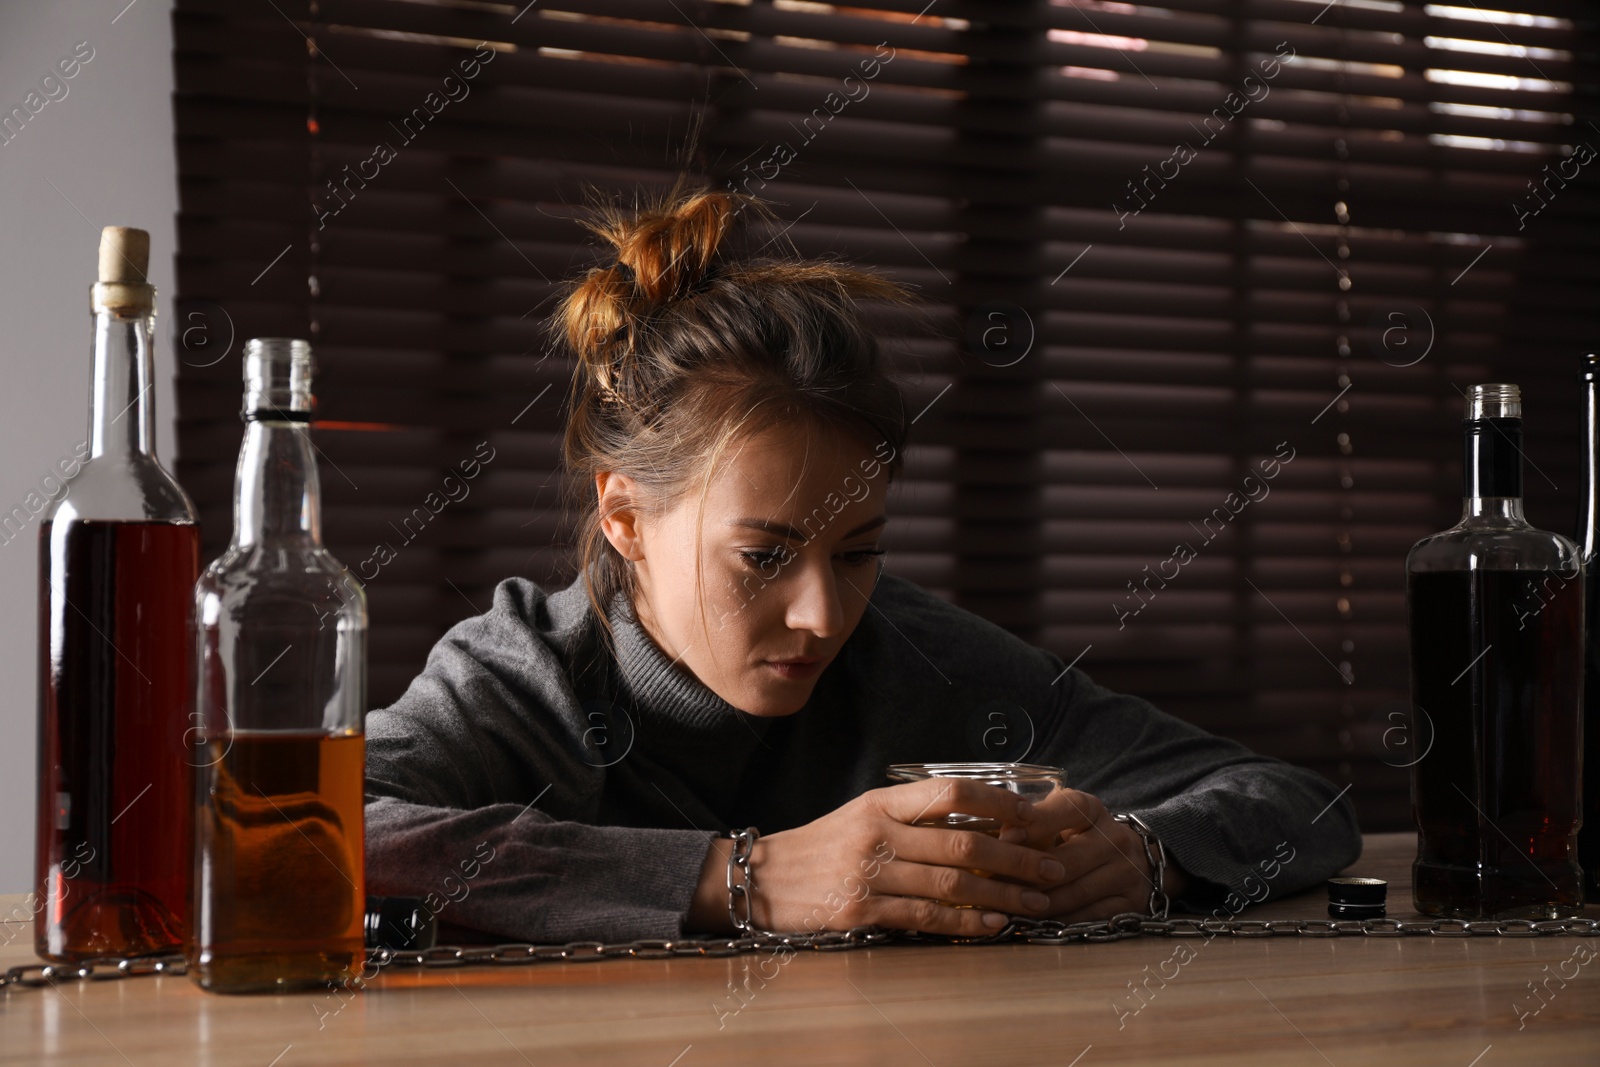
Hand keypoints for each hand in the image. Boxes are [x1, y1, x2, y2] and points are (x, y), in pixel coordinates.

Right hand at [688, 778, 1069, 937]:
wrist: (763, 880)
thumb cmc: (821, 847)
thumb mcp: (863, 815)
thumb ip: (912, 816)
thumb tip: (978, 819)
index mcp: (881, 803)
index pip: (951, 792)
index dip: (999, 803)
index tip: (1035, 818)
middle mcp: (877, 832)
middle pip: (962, 841)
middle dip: (1016, 857)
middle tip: (1052, 868)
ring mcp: (869, 872)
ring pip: (952, 882)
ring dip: (1002, 894)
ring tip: (1037, 902)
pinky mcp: (860, 911)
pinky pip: (925, 916)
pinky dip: (965, 922)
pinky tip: (993, 923)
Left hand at [993, 788, 1189, 921]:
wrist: (1135, 860)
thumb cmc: (1079, 836)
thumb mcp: (1061, 818)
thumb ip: (1030, 820)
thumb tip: (980, 832)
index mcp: (1092, 809)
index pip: (1065, 810)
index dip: (1035, 823)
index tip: (1004, 836)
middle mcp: (1114, 839)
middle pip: (1066, 860)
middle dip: (1026, 874)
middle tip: (990, 884)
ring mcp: (1126, 874)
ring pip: (1072, 893)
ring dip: (1034, 903)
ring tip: (1001, 906)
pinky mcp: (1129, 905)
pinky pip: (1085, 917)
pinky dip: (1054, 921)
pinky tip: (1029, 923)